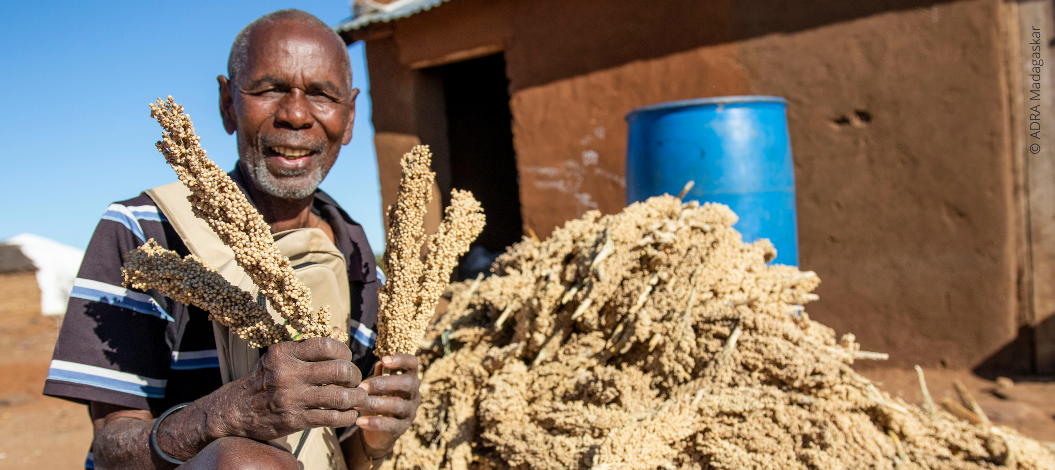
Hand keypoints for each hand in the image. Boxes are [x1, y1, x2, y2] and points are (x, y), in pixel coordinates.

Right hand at [210, 337, 368, 441]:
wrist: (236, 410)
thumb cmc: (264, 380)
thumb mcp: (279, 357)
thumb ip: (308, 346)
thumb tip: (338, 331)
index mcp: (285, 353)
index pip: (327, 346)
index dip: (345, 352)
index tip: (346, 360)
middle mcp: (288, 374)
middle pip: (340, 370)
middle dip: (355, 376)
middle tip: (355, 381)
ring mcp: (292, 398)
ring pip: (340, 396)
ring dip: (357, 398)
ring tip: (358, 398)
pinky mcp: (295, 420)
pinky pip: (332, 418)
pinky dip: (348, 416)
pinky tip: (349, 413)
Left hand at [355, 354, 421, 456]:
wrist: (378, 431)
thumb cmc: (378, 399)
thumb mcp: (377, 386)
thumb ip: (379, 374)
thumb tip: (379, 363)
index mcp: (409, 378)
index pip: (412, 363)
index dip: (401, 360)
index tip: (384, 360)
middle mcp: (414, 393)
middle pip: (407, 383)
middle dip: (383, 383)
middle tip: (362, 387)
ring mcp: (410, 411)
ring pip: (398, 405)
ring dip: (376, 403)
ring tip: (357, 404)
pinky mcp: (403, 428)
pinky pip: (390, 425)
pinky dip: (374, 423)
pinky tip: (359, 421)